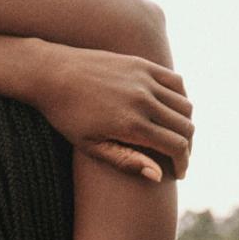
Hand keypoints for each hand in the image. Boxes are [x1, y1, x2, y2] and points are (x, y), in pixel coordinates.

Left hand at [37, 45, 193, 179]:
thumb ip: (126, 161)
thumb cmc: (67, 117)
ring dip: (185, 124)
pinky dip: (181, 99)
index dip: (183, 163)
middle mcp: (143, 100)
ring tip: (176, 137)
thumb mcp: (91, 147)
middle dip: (187, 148)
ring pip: (184, 105)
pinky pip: (176, 82)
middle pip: (185, 127)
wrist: (51, 74)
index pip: (175, 146)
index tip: (179, 174)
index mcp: (131, 125)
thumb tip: (158, 175)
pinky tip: (172, 112)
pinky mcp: (142, 64)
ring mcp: (144, 79)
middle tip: (179, 159)